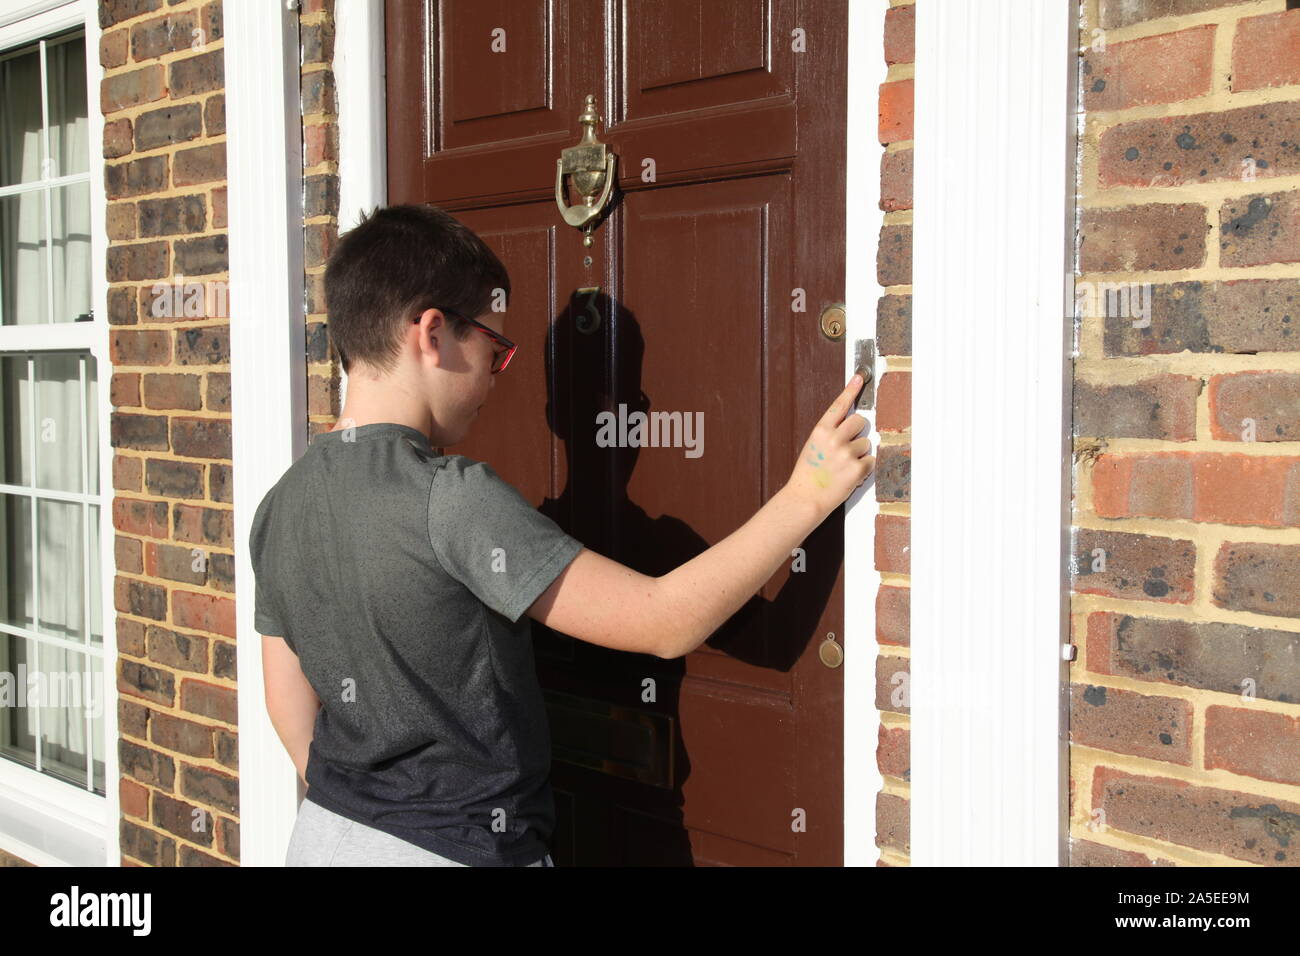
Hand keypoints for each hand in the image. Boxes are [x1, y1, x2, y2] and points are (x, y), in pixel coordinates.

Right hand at [783, 373, 874, 520]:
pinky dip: (864, 468)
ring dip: (860, 453)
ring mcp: (846, 453)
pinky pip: (871, 461)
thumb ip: (829, 434)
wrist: (805, 498)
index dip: (850, 390)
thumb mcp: (812, 447)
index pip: (839, 405)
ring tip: (844, 466)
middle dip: (858, 432)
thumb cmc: (808, 474)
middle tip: (849, 445)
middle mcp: (834, 439)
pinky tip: (849, 475)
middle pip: (860, 421)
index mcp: (820, 431)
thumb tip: (849, 425)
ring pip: (867, 443)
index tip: (859, 377)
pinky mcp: (857, 468)